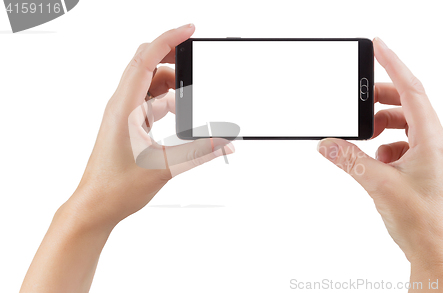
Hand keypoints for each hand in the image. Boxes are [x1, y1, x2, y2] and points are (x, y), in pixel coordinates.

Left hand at [20, 24, 233, 292]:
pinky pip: (147, 99)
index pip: (146, 60)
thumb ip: (201, 152)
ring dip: (169, 82)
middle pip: (145, 63)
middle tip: (194, 57)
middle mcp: (121, 104)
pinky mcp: (127, 123)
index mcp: (125, 107)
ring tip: (190, 97)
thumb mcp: (166, 167)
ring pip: (147, 81)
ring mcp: (123, 113)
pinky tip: (177, 111)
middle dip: (171, 55)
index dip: (168, 40)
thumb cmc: (117, 187)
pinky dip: (164, 98)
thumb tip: (227, 142)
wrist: (95, 205)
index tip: (189, 30)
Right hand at [317, 38, 442, 289]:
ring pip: (404, 126)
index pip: (412, 89)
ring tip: (364, 139)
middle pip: (407, 105)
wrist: (436, 252)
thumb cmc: (422, 221)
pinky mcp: (423, 169)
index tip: (378, 46)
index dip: (393, 64)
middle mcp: (435, 144)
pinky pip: (402, 145)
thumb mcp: (378, 185)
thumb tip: (327, 143)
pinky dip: (384, 147)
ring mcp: (431, 157)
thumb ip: (349, 160)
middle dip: (380, 100)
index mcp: (432, 140)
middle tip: (357, 102)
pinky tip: (375, 163)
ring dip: (381, 127)